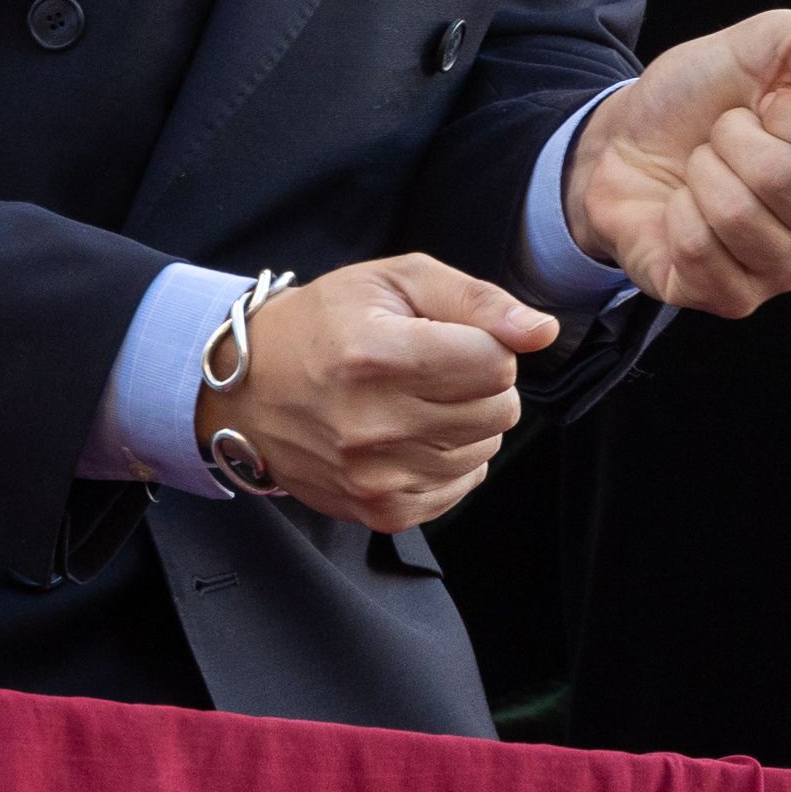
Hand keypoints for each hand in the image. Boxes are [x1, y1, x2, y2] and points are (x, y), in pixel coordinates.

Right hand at [190, 255, 558, 531]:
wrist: (249, 390)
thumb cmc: (325, 324)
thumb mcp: (397, 281)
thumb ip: (477, 301)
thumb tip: (541, 332)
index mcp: (379, 355)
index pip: (495, 363)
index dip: (487, 343)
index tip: (452, 337)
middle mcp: (375, 424)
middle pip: (498, 411)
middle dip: (481, 383)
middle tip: (435, 367)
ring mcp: (375, 476)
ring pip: (484, 450)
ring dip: (466, 422)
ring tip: (416, 399)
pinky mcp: (378, 510)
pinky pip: (459, 487)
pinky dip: (449, 460)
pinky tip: (410, 434)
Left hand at [564, 8, 790, 314]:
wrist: (629, 138)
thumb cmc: (709, 96)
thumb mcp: (767, 42)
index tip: (768, 104)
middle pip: (783, 177)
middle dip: (731, 137)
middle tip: (723, 137)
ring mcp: (785, 272)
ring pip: (734, 214)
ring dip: (701, 172)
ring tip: (703, 169)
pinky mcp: (733, 300)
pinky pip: (696, 248)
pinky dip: (675, 213)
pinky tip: (684, 210)